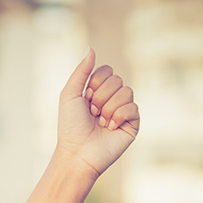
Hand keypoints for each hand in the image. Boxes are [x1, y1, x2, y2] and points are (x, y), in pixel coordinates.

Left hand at [56, 49, 138, 178]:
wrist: (78, 153)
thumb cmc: (70, 127)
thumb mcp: (69, 95)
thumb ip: (81, 71)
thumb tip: (91, 49)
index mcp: (97, 91)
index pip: (107, 70)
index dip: (95, 82)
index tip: (85, 98)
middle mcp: (112, 99)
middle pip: (117, 79)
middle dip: (100, 97)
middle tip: (91, 113)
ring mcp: (123, 111)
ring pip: (126, 92)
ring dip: (108, 108)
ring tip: (100, 122)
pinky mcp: (133, 123)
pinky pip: (133, 107)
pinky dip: (119, 116)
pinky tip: (110, 128)